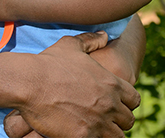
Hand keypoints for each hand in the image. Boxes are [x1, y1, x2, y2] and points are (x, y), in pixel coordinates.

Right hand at [10, 32, 139, 137]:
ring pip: (116, 136)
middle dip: (117, 120)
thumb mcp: (71, 45)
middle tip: (102, 118)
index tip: (114, 103)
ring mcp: (98, 122)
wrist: (29, 82)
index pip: (134, 100)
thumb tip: (105, 35)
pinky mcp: (83, 137)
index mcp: (111, 83)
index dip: (126, 102)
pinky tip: (79, 132)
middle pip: (128, 121)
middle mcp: (109, 104)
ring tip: (93, 127)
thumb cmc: (49, 63)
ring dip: (107, 132)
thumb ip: (91, 40)